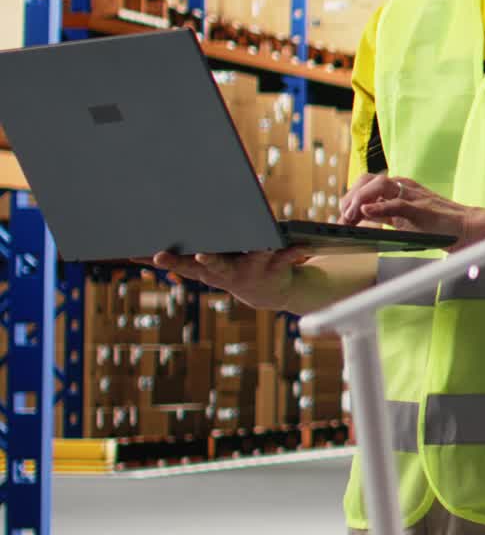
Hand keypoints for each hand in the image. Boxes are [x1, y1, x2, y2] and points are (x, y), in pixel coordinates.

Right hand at [149, 246, 312, 310]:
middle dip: (208, 260)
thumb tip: (134, 251)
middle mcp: (229, 272)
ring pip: (255, 257)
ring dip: (258, 250)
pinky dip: (294, 251)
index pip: (184, 265)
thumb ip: (177, 259)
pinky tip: (301, 246)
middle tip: (200, 255)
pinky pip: (287, 256)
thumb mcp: (204, 266)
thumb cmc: (230, 269)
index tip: (157, 254)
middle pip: (216, 265)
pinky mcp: (277, 267)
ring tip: (262, 242)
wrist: (268, 293)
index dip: (170, 260)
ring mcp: (253, 270)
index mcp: (208, 269)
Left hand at [340, 174, 483, 245]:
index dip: (349, 198)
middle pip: (367, 180)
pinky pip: (396, 203)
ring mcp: (412, 194)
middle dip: (350, 197)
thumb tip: (360, 217)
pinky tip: (365, 213)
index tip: (340, 217)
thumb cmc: (437, 225)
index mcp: (397, 188)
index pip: (366, 184)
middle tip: (342, 218)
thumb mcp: (403, 219)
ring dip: (359, 200)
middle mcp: (402, 186)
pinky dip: (378, 207)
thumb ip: (383, 215)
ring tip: (350, 217)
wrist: (464, 228)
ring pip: (378, 185)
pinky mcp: (421, 207)